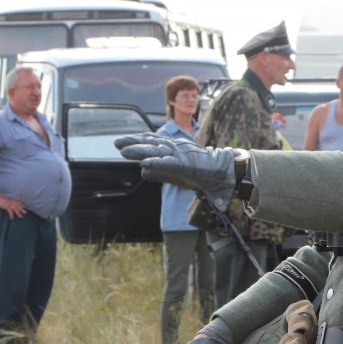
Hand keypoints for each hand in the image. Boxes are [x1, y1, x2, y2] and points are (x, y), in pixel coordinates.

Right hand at [0, 194, 25, 218]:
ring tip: (21, 217)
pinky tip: (12, 218)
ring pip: (16, 209)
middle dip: (22, 209)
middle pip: (18, 206)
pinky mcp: (6, 206)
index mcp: (11, 199)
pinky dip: (11, 215)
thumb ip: (7, 201)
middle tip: (25, 212)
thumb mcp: (5, 199)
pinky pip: (10, 211)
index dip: (21, 204)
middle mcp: (11, 201)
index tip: (24, 206)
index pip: (18, 202)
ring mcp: (9, 204)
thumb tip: (7, 203)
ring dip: (18, 213)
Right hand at [115, 134, 237, 210]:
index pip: (172, 163)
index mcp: (191, 165)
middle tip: (123, 151)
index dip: (159, 164)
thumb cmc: (218, 182)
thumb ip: (216, 197)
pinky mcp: (173, 147)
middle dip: (141, 151)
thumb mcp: (217, 191)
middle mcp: (182, 153)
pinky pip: (155, 143)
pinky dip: (142, 141)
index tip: (144, 165)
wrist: (224, 168)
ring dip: (136, 143)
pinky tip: (127, 142)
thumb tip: (215, 202)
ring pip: (154, 143)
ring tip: (118, 143)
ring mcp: (177, 148)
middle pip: (159, 151)